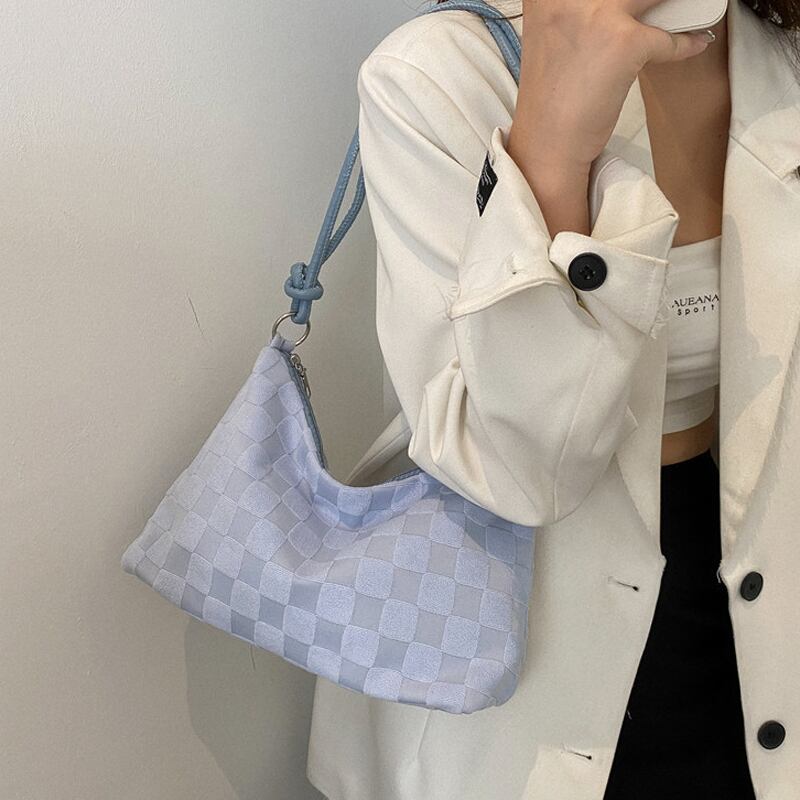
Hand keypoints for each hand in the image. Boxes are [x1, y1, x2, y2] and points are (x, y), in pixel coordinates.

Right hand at [510, 0, 712, 175]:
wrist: (548, 143)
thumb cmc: (551, 101)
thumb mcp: (555, 39)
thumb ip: (580, 12)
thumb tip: (621, 7)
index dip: (621, 0)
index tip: (634, 5)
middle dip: (648, 4)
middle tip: (654, 10)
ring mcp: (599, 15)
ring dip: (672, 8)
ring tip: (680, 13)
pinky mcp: (626, 43)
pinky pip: (668, 36)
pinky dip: (684, 42)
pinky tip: (692, 44)